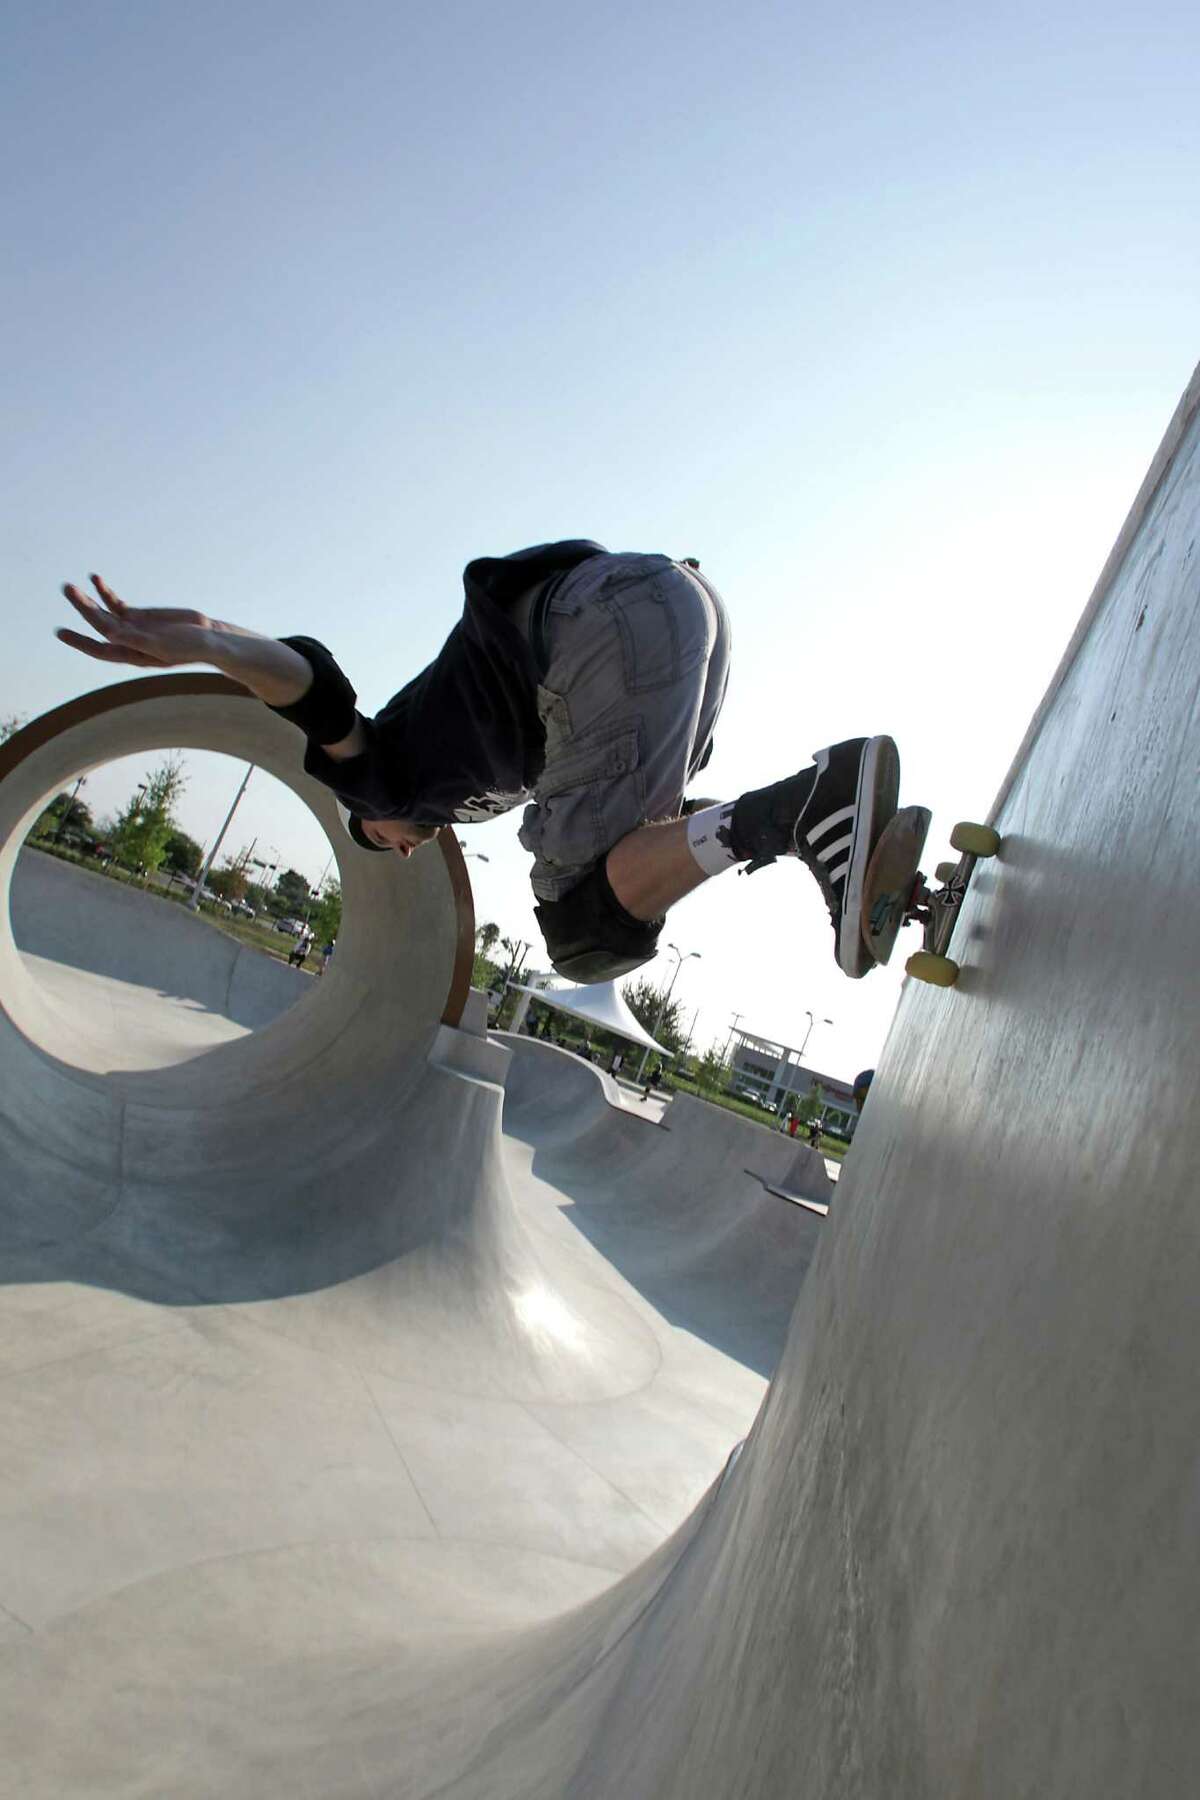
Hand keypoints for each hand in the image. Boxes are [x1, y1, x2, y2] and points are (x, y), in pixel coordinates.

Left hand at [57, 575, 216, 668]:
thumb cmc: (190, 647)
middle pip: (98, 624)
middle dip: (82, 608)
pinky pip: (115, 603)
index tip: (60, 632)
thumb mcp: (164, 645)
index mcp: (131, 654)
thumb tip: (110, 635)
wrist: (208, 638)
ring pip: (103, 612)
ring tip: (71, 586)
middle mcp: (126, 641)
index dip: (79, 641)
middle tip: (68, 589)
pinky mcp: (138, 615)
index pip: (99, 648)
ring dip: (87, 599)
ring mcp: (131, 627)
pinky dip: (105, 592)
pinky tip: (95, 579)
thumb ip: (137, 640)